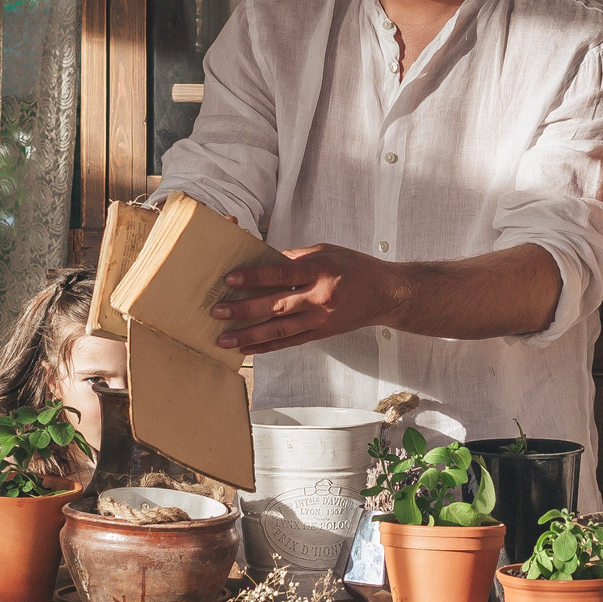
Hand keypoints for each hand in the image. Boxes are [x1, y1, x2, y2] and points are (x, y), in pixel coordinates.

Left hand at [209, 244, 404, 354]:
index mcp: (320, 270)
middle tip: (217, 311)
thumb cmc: (354, 267)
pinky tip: (247, 349)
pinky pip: (289, 342)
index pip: (281, 274)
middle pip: (276, 306)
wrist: (385, 294)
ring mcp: (320, 320)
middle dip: (244, 310)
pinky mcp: (320, 334)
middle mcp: (320, 297)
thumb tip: (262, 260)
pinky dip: (267, 347)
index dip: (254, 277)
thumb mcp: (325, 252)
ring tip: (224, 339)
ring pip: (279, 330)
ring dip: (249, 336)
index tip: (230, 278)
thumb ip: (294, 258)